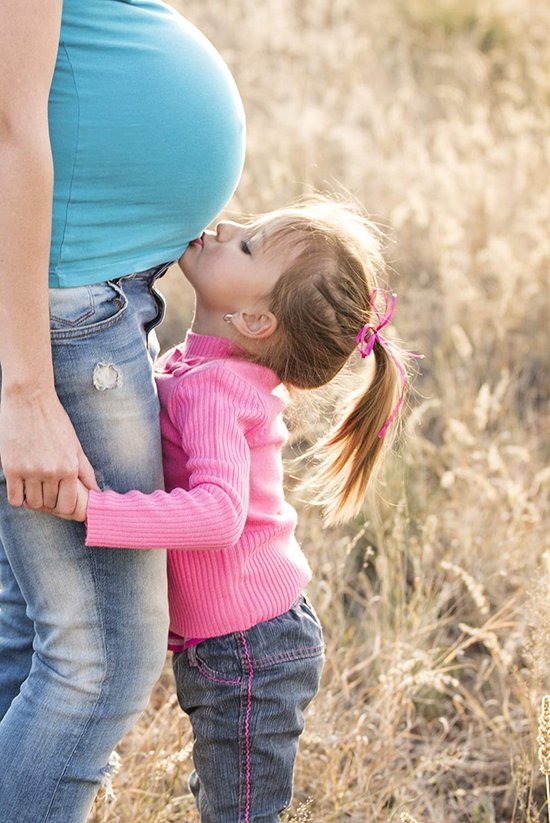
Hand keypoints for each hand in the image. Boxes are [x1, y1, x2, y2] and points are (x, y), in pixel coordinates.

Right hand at [0, 388, 97, 513]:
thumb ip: (85, 470)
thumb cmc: (54, 420)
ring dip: (34, 500)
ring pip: (33, 504)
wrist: (30, 399)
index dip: (66, 508)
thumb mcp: (75, 445)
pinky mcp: (11, 468)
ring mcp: (30, 472)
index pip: (69, 505)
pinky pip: (15, 499)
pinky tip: (23, 487)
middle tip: (48, 494)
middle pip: (50, 505)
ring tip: (35, 488)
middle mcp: (51, 472)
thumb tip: (96, 491)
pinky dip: (19, 497)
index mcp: (69, 468)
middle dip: (50, 503)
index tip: (62, 502)